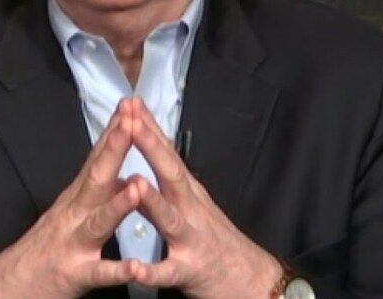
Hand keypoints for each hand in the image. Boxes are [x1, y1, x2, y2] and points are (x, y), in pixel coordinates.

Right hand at [0, 99, 144, 298]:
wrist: (9, 287)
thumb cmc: (46, 249)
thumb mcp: (70, 214)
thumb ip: (96, 195)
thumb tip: (123, 175)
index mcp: (76, 199)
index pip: (97, 158)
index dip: (114, 131)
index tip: (130, 106)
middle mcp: (73, 214)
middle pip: (97, 177)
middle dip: (115, 149)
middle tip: (132, 122)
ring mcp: (73, 243)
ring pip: (98, 221)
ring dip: (118, 204)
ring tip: (137, 187)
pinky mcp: (74, 274)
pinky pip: (98, 273)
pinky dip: (116, 270)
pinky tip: (134, 267)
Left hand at [127, 97, 282, 297]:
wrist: (252, 280)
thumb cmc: (215, 240)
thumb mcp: (194, 205)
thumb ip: (168, 185)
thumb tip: (143, 159)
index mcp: (188, 192)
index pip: (167, 153)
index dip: (149, 128)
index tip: (131, 103)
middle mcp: (191, 209)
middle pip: (170, 173)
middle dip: (149, 146)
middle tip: (131, 120)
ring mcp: (191, 239)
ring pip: (170, 218)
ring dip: (153, 201)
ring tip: (135, 182)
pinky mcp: (189, 272)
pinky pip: (168, 272)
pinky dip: (152, 270)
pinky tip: (137, 269)